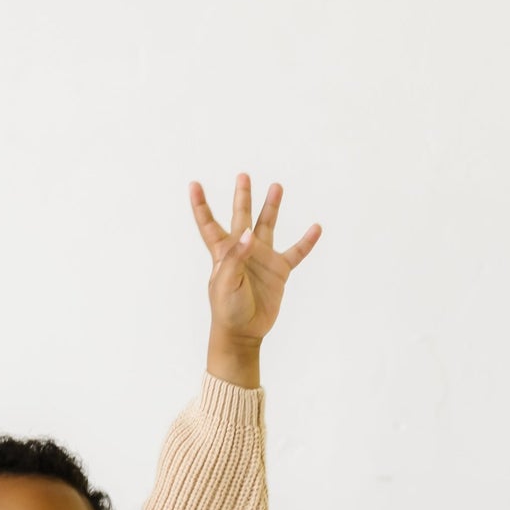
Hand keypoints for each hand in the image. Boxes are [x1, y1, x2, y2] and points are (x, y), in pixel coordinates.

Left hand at [190, 174, 320, 347]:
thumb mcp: (225, 282)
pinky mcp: (278, 271)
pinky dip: (306, 241)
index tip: (194, 184)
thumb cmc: (227, 309)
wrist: (243, 333)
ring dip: (271, 207)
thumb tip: (249, 233)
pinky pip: (296, 252)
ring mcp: (261, 259)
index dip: (201, 205)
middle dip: (242, 197)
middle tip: (243, 176)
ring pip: (268, 226)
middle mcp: (243, 250)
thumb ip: (236, 256)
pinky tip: (316, 228)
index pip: (209, 224)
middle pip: (241, 216)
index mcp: (223, 252)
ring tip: (276, 186)